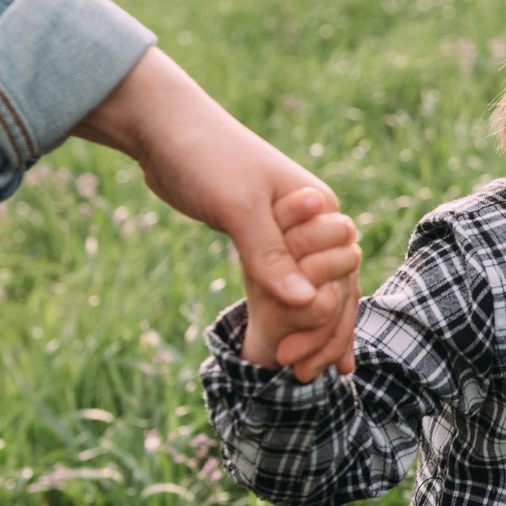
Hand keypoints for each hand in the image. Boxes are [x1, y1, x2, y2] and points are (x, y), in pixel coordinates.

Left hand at [69, 47, 357, 376]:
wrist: (162, 127)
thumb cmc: (205, 156)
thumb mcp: (239, 207)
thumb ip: (271, 255)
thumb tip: (306, 302)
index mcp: (320, 207)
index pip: (342, 276)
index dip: (327, 322)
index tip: (298, 361)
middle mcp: (312, 221)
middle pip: (334, 286)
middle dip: (322, 334)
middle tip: (301, 379)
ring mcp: (287, 229)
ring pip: (310, 287)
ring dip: (309, 328)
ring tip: (302, 375)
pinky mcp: (259, 236)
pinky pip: (282, 280)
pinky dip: (287, 312)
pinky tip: (283, 340)